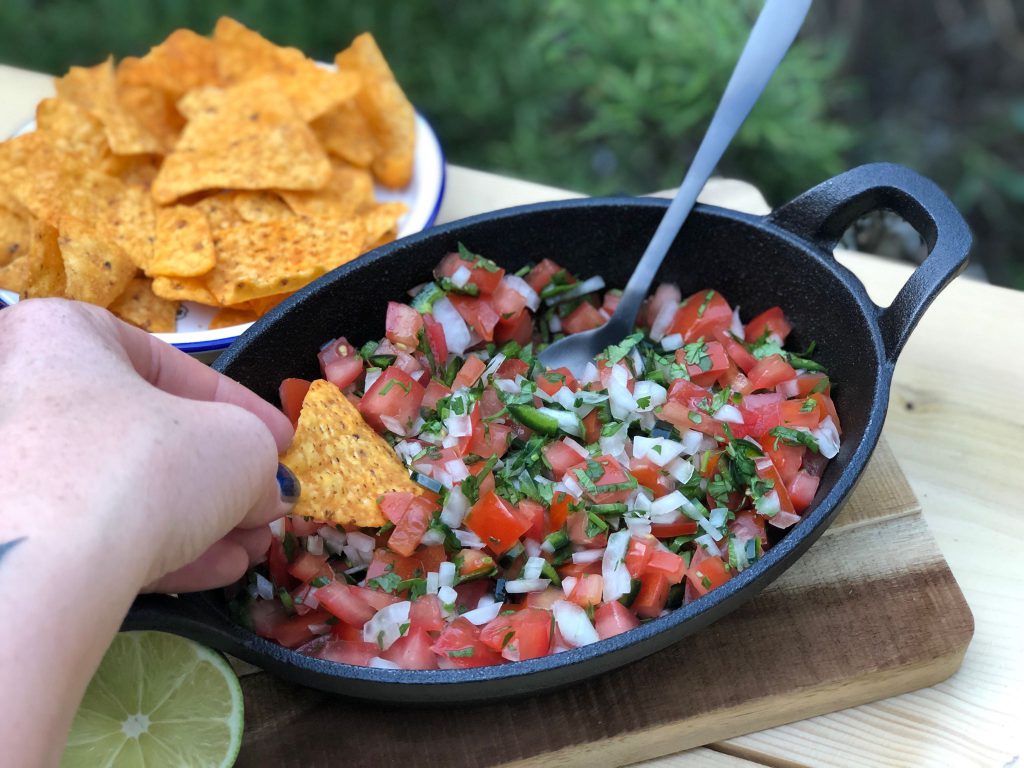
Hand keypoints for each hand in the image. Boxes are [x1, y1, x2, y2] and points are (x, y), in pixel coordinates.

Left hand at [0, 298, 293, 591]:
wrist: (42, 564)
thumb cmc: (144, 465)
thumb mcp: (239, 446)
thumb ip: (261, 457)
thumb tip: (266, 491)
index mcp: (63, 335)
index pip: (171, 366)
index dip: (242, 409)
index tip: (279, 443)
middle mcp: (19, 390)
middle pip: (146, 434)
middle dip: (219, 476)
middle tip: (263, 504)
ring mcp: (8, 466)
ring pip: (121, 489)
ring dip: (196, 520)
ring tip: (249, 548)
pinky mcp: (10, 536)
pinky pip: (90, 533)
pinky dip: (151, 548)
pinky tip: (211, 572)